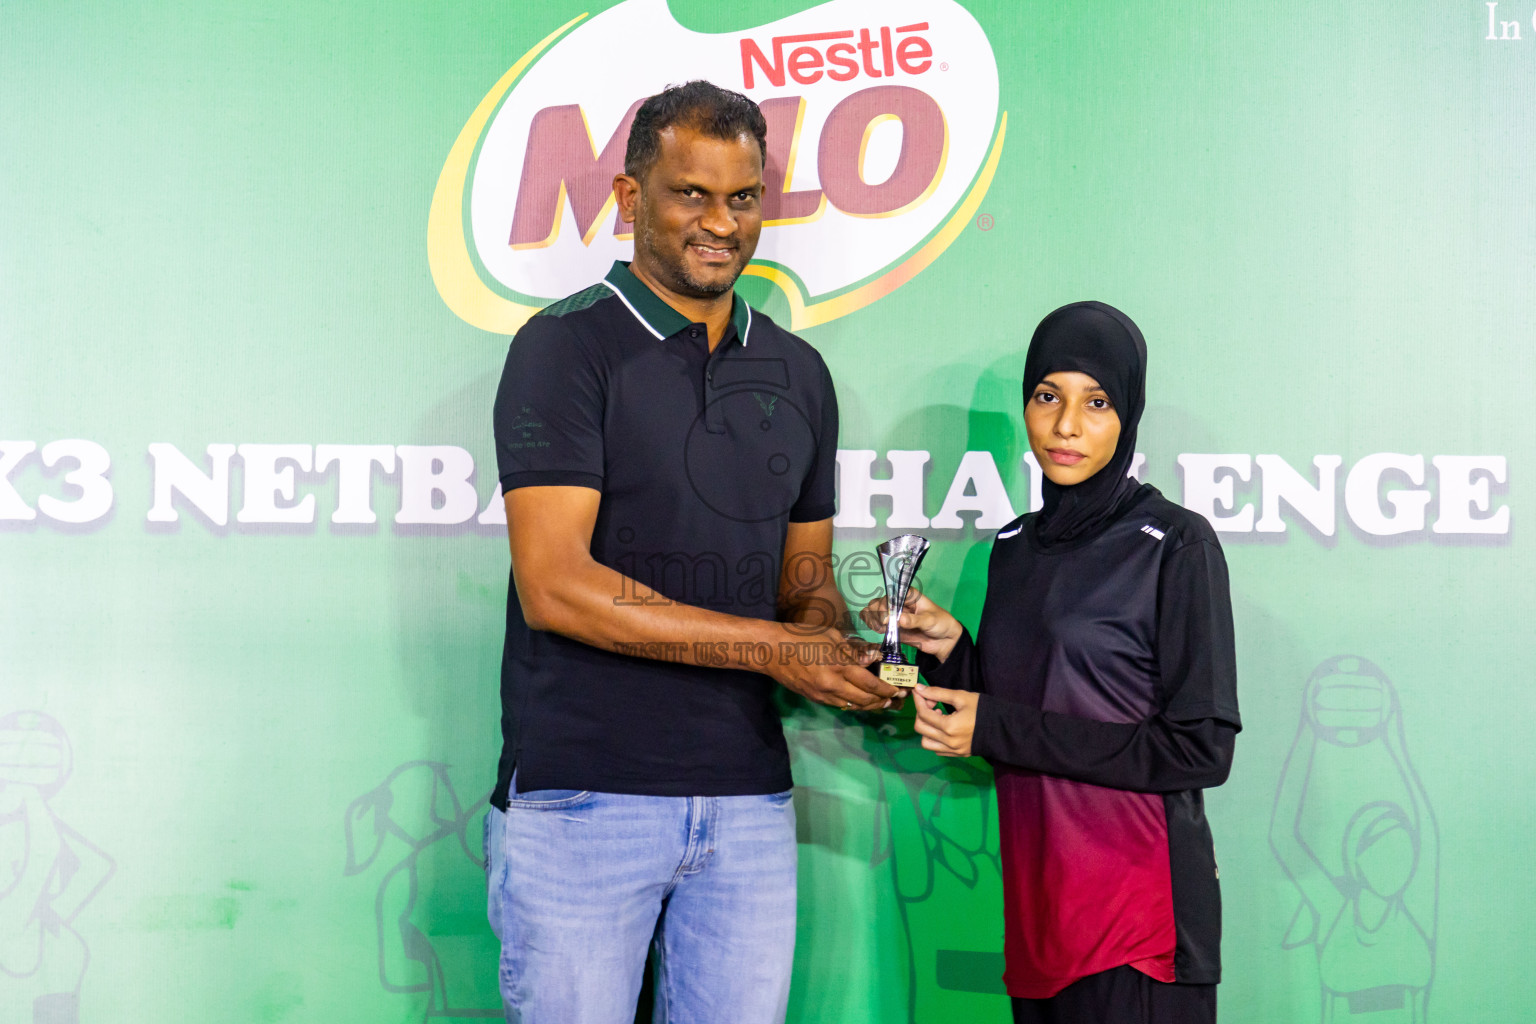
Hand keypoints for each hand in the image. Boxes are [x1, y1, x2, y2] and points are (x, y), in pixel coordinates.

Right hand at [767, 626, 900, 711]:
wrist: (772, 650)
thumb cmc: (802, 636)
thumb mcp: (832, 635)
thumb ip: (854, 649)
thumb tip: (874, 656)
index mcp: (840, 666)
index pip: (871, 683)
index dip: (887, 689)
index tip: (898, 689)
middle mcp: (833, 684)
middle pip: (865, 700)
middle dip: (883, 701)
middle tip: (895, 699)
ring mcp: (823, 694)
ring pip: (853, 706)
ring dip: (870, 706)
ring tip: (882, 704)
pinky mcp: (815, 698)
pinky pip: (840, 705)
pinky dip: (853, 705)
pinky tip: (860, 701)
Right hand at [860, 590, 962, 661]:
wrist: (945, 640)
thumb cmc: (941, 623)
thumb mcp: (930, 620)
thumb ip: (914, 620)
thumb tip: (898, 619)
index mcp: (908, 595)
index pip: (891, 595)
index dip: (885, 605)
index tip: (887, 618)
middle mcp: (898, 603)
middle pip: (878, 602)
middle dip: (876, 613)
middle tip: (884, 625)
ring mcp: (894, 616)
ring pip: (873, 612)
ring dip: (872, 620)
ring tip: (881, 629)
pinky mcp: (892, 628)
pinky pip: (876, 624)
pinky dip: (873, 626)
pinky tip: (879, 631)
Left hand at [912, 685, 976, 756]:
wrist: (1003, 728)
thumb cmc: (983, 710)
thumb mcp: (961, 697)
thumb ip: (938, 693)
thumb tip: (919, 688)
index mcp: (949, 727)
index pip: (924, 714)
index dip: (919, 700)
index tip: (919, 691)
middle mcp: (948, 742)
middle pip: (921, 728)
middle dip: (921, 712)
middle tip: (932, 703)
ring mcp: (953, 750)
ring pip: (926, 743)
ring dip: (927, 729)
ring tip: (939, 718)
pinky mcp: (957, 754)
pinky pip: (937, 749)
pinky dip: (934, 738)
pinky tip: (943, 728)